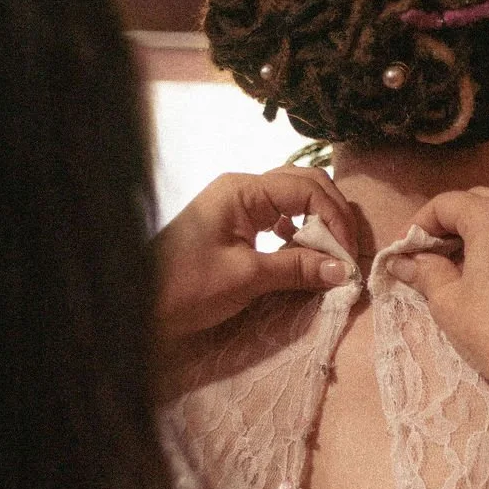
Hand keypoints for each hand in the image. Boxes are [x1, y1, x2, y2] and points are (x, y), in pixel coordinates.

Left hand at [153, 167, 358, 343]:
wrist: (141, 304)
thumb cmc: (186, 286)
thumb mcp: (246, 278)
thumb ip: (297, 268)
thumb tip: (343, 270)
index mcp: (242, 189)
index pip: (306, 188)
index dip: (335, 218)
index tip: (348, 255)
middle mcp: (242, 188)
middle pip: (304, 184)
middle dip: (332, 215)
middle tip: (348, 253)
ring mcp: (238, 204)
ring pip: (294, 200)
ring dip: (318, 224)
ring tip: (331, 256)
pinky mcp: (236, 225)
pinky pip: (279, 218)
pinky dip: (299, 234)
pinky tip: (304, 256)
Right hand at [387, 188, 488, 399]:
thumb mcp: (448, 301)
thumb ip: (424, 272)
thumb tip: (401, 262)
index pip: (445, 204)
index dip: (416, 226)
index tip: (400, 253)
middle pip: (475, 205)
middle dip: (445, 227)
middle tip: (423, 259)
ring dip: (471, 239)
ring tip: (449, 273)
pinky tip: (482, 283)